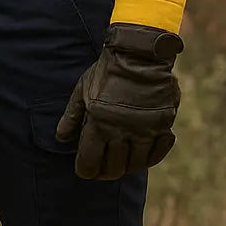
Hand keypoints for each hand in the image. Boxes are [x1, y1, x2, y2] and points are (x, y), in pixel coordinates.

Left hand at [54, 22, 182, 179]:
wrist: (140, 53)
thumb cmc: (108, 71)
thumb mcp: (83, 90)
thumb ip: (71, 117)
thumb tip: (61, 138)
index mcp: (98, 123)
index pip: (89, 164)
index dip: (86, 170)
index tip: (86, 168)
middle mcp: (122, 130)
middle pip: (114, 169)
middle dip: (106, 172)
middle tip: (104, 169)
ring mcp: (145, 129)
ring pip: (137, 165)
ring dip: (128, 166)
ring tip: (123, 160)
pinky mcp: (163, 124)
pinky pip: (158, 153)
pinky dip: (151, 157)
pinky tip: (143, 153)